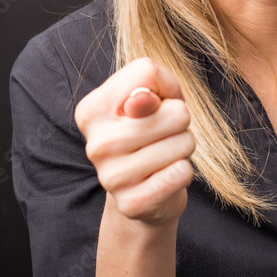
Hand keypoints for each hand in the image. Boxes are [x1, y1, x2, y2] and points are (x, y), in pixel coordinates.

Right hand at [75, 57, 194, 225]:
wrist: (144, 189)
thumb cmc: (152, 131)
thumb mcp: (155, 96)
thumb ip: (153, 83)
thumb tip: (142, 98)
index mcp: (92, 109)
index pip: (147, 72)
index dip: (166, 87)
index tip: (155, 104)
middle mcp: (95, 144)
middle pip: (175, 112)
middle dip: (181, 122)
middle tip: (163, 135)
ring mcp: (110, 177)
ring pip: (183, 143)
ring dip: (184, 147)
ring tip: (164, 154)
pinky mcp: (131, 204)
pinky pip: (181, 173)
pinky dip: (183, 172)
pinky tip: (164, 176)